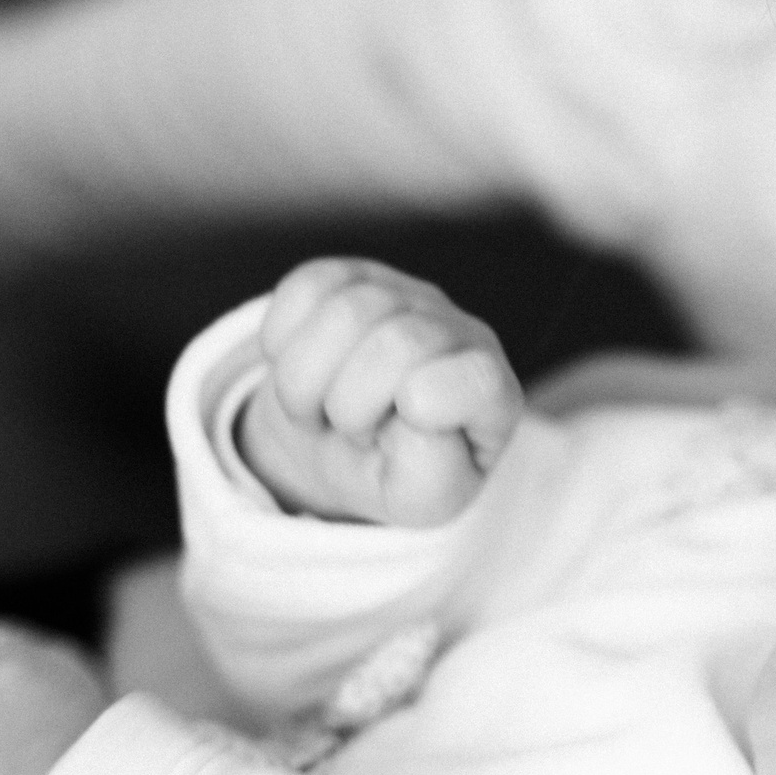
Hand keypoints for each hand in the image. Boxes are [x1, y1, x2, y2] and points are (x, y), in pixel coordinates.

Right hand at [238, 257, 522, 526]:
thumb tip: (418, 412)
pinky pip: (306, 287)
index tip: (399, 429)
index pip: (480, 379)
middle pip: (399, 342)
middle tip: (353, 430)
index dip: (430, 405)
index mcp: (491, 393)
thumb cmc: (395, 471)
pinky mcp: (350, 276)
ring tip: (323, 408)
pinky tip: (306, 370)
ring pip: (346, 311)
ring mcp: (404, 296)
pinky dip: (284, 343)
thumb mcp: (420, 499)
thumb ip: (433, 475)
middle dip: (353, 406)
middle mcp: (457, 332)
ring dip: (309, 381)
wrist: (344, 443)